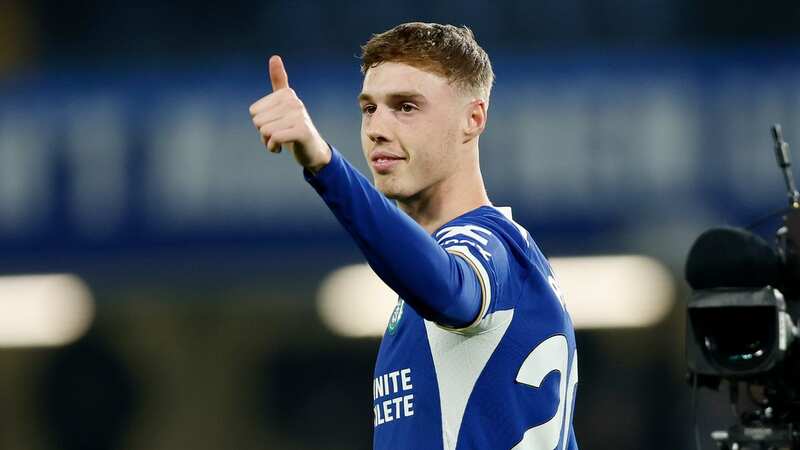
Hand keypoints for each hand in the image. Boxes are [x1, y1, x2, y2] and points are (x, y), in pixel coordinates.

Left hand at [249, 55, 330, 172]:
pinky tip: (282, 148)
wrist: (312, 151)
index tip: (276, 124)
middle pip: (258, 121)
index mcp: (287, 94)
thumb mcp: (284, 104)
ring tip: (282, 141)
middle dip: (264, 134)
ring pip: (265, 131)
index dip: (261, 123)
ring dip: (269, 142)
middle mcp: (294, 101)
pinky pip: (274, 138)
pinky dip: (273, 147)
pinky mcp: (302, 131)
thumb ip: (279, 81)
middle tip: (280, 134)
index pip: (254, 112)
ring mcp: (299, 116)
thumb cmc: (293, 127)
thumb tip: (275, 56)